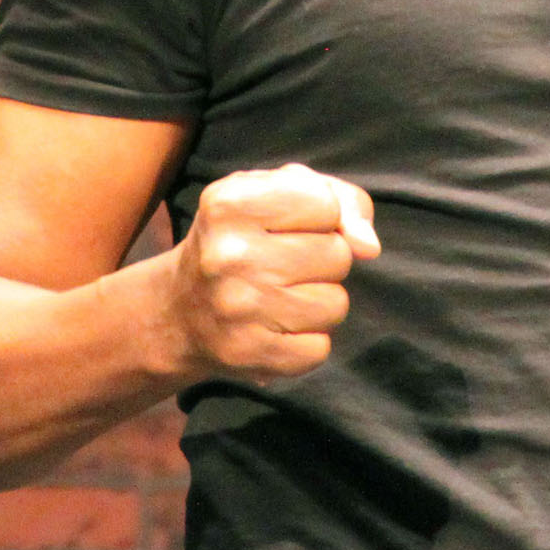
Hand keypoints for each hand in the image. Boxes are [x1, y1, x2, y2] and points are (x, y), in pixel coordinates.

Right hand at [162, 162, 379, 386]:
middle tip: (284, 265)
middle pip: (337, 255)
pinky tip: (276, 327)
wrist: (180, 310)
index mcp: (230, 203)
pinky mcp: (247, 354)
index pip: (327, 203)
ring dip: (320, 301)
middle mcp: (229, 254)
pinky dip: (307, 340)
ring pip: (336, 304)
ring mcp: (237, 308)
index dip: (323, 216)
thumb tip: (369, 246)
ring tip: (282, 295)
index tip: (291, 225)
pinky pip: (320, 348)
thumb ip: (338, 199)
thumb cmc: (243, 239)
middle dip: (325, 259)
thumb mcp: (277, 195)